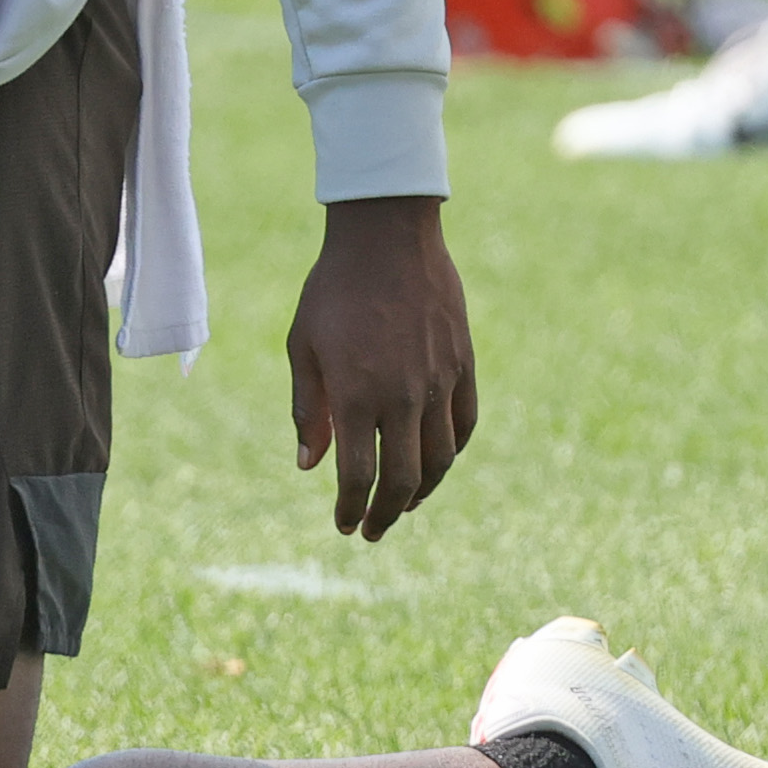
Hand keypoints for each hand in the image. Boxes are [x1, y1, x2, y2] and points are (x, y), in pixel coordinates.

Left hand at [286, 194, 474, 541]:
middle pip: (403, 481)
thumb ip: (307, 410)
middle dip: (385, 515)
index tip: (343, 526)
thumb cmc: (333, 290)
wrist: (387, 237)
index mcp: (355, 393)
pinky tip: (434, 464)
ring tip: (403, 506)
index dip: (350, 509)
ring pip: (440, 461)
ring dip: (421, 493)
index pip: (358, 476)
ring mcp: (439, 382)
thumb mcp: (303, 346)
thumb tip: (310, 467)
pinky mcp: (464, 366)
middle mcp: (402, 396)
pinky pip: (465, 426)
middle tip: (371, 531)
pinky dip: (451, 454)